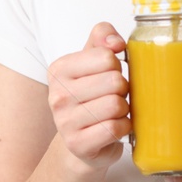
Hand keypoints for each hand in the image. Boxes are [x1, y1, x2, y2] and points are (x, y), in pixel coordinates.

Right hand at [45, 22, 130, 174]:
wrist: (80, 141)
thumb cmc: (90, 98)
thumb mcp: (92, 61)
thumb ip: (102, 38)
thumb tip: (115, 42)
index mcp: (59, 69)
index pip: (106, 56)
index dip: (117, 66)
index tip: (108, 75)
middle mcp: (57, 94)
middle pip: (114, 81)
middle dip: (122, 89)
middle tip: (113, 96)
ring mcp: (65, 121)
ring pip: (116, 105)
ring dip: (124, 109)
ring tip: (113, 112)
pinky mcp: (78, 144)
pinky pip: (114, 128)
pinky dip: (123, 127)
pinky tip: (114, 128)